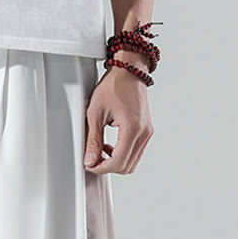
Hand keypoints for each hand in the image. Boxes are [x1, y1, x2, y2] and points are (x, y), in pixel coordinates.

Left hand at [83, 52, 153, 175]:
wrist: (129, 70)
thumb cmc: (114, 86)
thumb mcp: (96, 114)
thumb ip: (93, 140)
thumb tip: (90, 160)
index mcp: (133, 128)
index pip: (118, 162)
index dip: (101, 168)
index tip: (90, 164)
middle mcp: (144, 132)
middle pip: (126, 166)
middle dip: (107, 167)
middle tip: (92, 160)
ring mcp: (147, 132)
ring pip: (132, 162)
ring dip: (115, 162)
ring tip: (100, 152)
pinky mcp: (146, 130)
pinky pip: (135, 152)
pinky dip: (122, 154)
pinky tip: (110, 146)